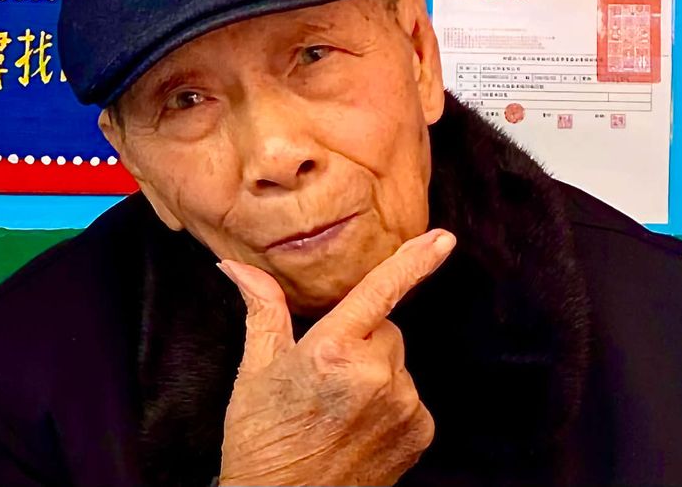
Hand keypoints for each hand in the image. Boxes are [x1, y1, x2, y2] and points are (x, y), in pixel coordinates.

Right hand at [217, 229, 455, 485]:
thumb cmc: (260, 443)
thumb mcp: (255, 372)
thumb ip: (262, 310)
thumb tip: (237, 267)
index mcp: (332, 352)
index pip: (380, 293)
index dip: (413, 261)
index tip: (443, 239)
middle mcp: (375, 376)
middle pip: (383, 329)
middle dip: (359, 339)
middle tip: (322, 373)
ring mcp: (403, 406)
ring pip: (396, 363)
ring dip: (374, 372)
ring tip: (336, 407)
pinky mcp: (419, 432)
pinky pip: (409, 396)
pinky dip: (389, 402)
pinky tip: (356, 425)